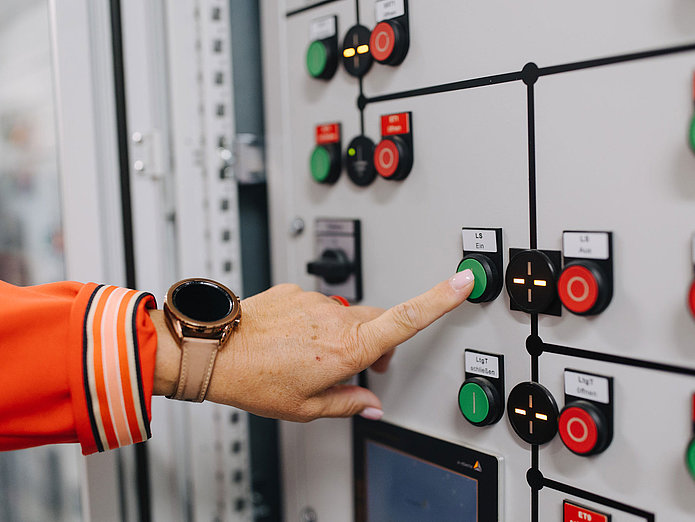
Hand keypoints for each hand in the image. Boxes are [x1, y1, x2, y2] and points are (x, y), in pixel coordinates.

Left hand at [152, 269, 474, 421]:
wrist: (213, 350)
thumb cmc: (255, 380)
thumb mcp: (305, 407)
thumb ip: (348, 404)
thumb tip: (371, 406)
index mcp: (346, 349)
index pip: (405, 320)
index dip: (439, 300)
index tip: (463, 280)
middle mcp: (335, 318)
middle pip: (378, 320)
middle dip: (378, 340)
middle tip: (363, 365)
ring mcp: (315, 300)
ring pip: (347, 313)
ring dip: (342, 333)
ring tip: (310, 355)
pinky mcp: (296, 289)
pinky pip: (318, 305)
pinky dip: (315, 322)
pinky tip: (292, 338)